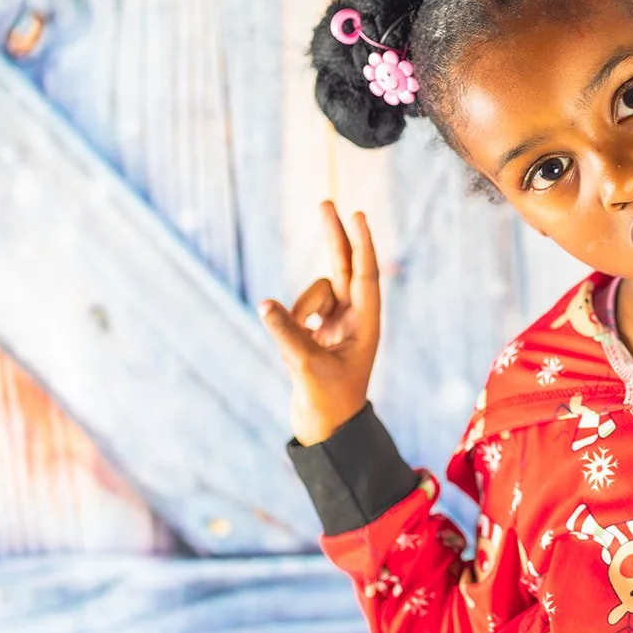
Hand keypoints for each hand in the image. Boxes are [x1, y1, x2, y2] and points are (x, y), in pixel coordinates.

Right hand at [259, 202, 381, 446]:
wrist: (326, 430)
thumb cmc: (328, 401)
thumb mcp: (306, 366)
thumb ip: (287, 334)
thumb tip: (266, 304)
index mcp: (366, 323)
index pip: (365, 274)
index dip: (361, 244)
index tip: (358, 214)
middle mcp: (353, 317)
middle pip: (343, 266)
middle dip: (334, 236)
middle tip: (326, 202)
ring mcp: (333, 323)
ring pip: (311, 295)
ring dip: (298, 313)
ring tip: (301, 352)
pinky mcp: (314, 332)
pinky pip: (296, 312)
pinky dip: (289, 323)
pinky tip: (295, 353)